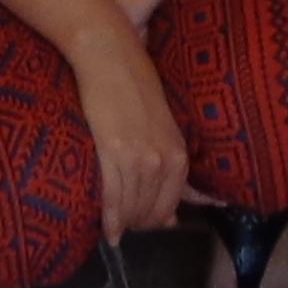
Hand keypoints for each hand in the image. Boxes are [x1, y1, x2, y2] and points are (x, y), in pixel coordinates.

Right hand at [67, 14, 189, 243]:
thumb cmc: (136, 89)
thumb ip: (168, 170)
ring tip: (115, 227)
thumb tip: (171, 219)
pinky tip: (108, 230)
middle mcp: (163, 160)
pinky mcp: (114, 153)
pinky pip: (112, 198)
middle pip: (150, 211)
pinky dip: (110, 218)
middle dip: (138, 223)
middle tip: (125, 227)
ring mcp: (139, 158)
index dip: (154, 220)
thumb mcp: (164, 130)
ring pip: (131, 208)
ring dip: (123, 222)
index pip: (169, 206)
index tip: (142, 224)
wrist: (111, 58)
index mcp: (179, 154)